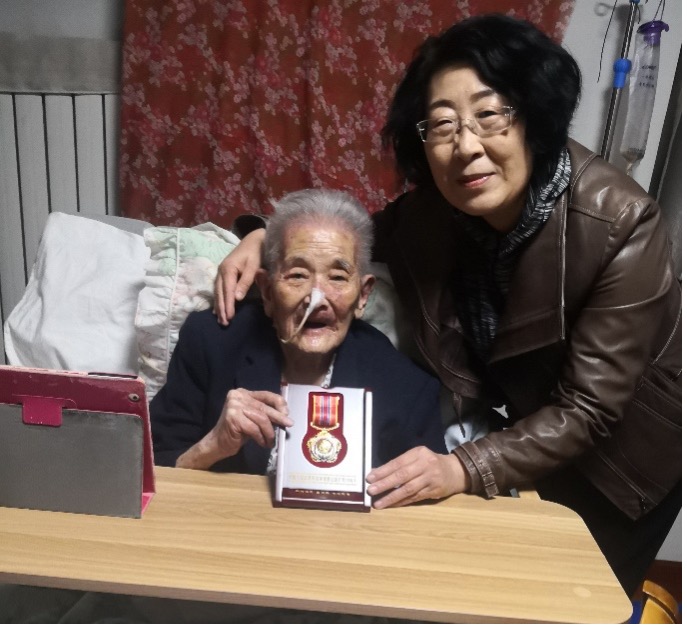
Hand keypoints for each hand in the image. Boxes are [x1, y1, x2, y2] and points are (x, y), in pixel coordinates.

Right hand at [176, 389, 291, 469]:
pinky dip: (261, 437)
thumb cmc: (237, 432)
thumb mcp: (253, 418)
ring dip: (269, 432)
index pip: (266, 395)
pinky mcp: (233, 418)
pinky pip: (254, 428)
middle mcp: (237, 396)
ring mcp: (234, 406)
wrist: (217, 444)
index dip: (279, 403)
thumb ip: (264, 412)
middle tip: (288, 424)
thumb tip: (285, 414)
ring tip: (271, 441)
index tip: (287, 413)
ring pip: (261, 418)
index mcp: (243, 392)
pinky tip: (263, 443)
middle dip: (278, 417)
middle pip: (264, 407)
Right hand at [213, 228, 264, 324]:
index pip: (227, 290)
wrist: (253, 239)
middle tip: (224, 323)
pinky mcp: (223, 273)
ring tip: (220, 320)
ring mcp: (221, 272)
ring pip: (217, 292)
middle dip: (221, 308)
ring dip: (218, 306)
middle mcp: (221, 271)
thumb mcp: (253, 266)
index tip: (230, 317)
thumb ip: (246, 281)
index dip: (228, 304)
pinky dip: (218, 300)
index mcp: (228, 269)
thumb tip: (237, 298)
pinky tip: (218, 309)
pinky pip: (218, 289)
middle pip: (219, 293)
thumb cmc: (256, 252)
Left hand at [366, 447, 468, 508]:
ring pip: (408, 489)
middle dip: (385, 484)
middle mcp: (425, 465)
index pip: (398, 462)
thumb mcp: (417, 457)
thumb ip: (399, 464)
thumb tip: (376, 473)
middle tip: (371, 490)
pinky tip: (391, 505)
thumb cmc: (430, 463)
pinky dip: (401, 502)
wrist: (455, 472)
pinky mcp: (434, 491)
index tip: (369, 478)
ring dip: (391, 497)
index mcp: (419, 453)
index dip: (383, 471)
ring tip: (378, 503)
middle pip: (402, 475)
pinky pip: (414, 498)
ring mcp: (430, 479)